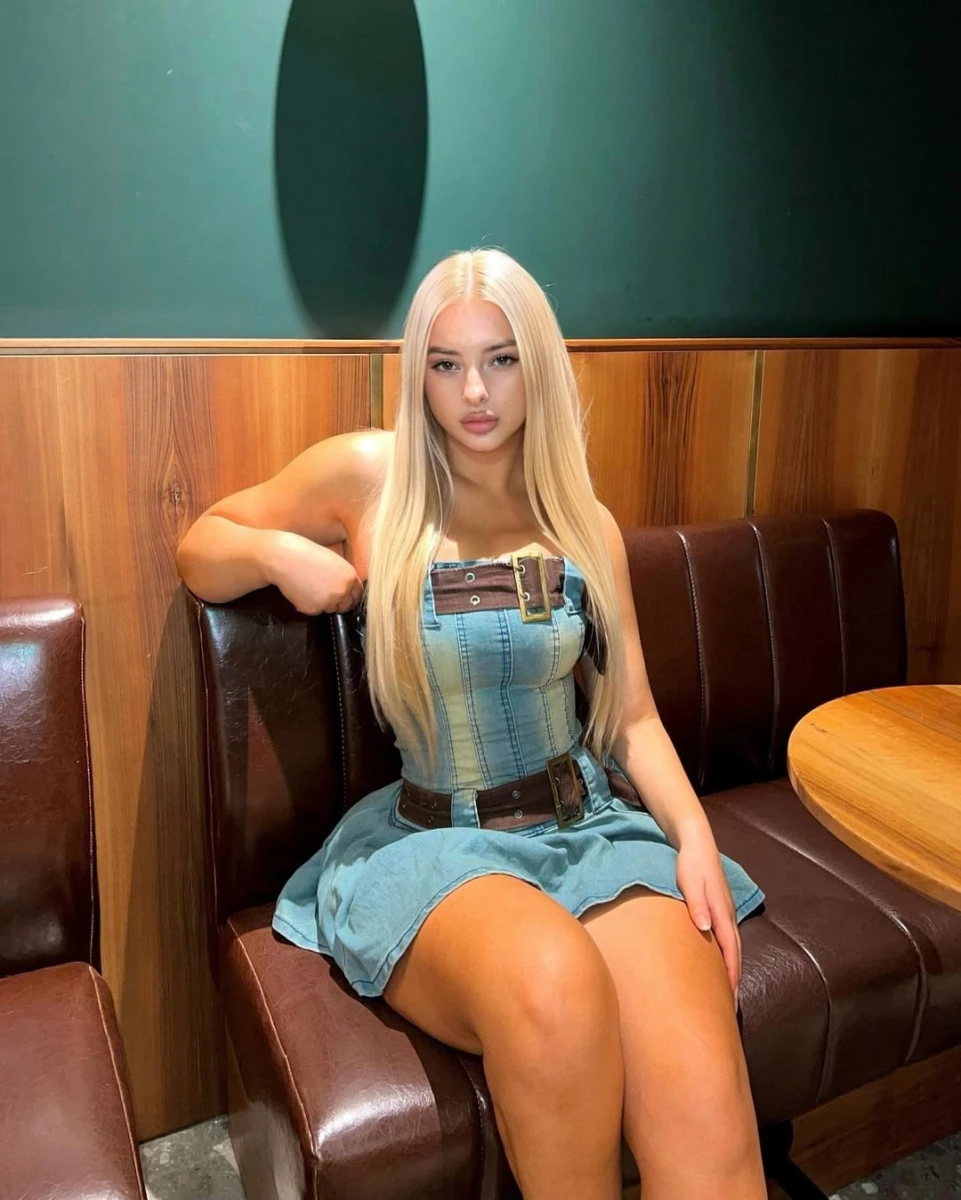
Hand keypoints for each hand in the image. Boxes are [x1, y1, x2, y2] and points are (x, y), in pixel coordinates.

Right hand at [263, 531, 363, 614]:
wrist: (284, 558)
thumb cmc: (306, 555)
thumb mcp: (334, 561)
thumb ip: (343, 576)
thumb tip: (347, 588)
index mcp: (350, 577)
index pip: (357, 595)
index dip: (349, 596)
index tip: (344, 596)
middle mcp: (343, 591)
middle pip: (346, 605)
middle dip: (338, 602)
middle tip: (324, 593)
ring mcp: (329, 601)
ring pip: (330, 609)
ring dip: (323, 603)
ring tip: (310, 587)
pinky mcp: (314, 609)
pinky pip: (316, 611)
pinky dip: (309, 605)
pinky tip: (302, 591)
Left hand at [675, 827, 740, 1004]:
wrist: (696, 840)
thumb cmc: (690, 862)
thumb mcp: (689, 881)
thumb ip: (697, 904)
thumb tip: (704, 929)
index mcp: (721, 911)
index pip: (730, 950)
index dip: (731, 976)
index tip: (731, 1000)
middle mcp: (727, 914)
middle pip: (735, 953)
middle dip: (734, 980)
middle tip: (731, 1008)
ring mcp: (725, 911)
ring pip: (732, 947)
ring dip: (732, 970)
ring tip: (728, 993)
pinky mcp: (719, 908)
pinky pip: (726, 938)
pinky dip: (727, 955)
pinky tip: (720, 963)